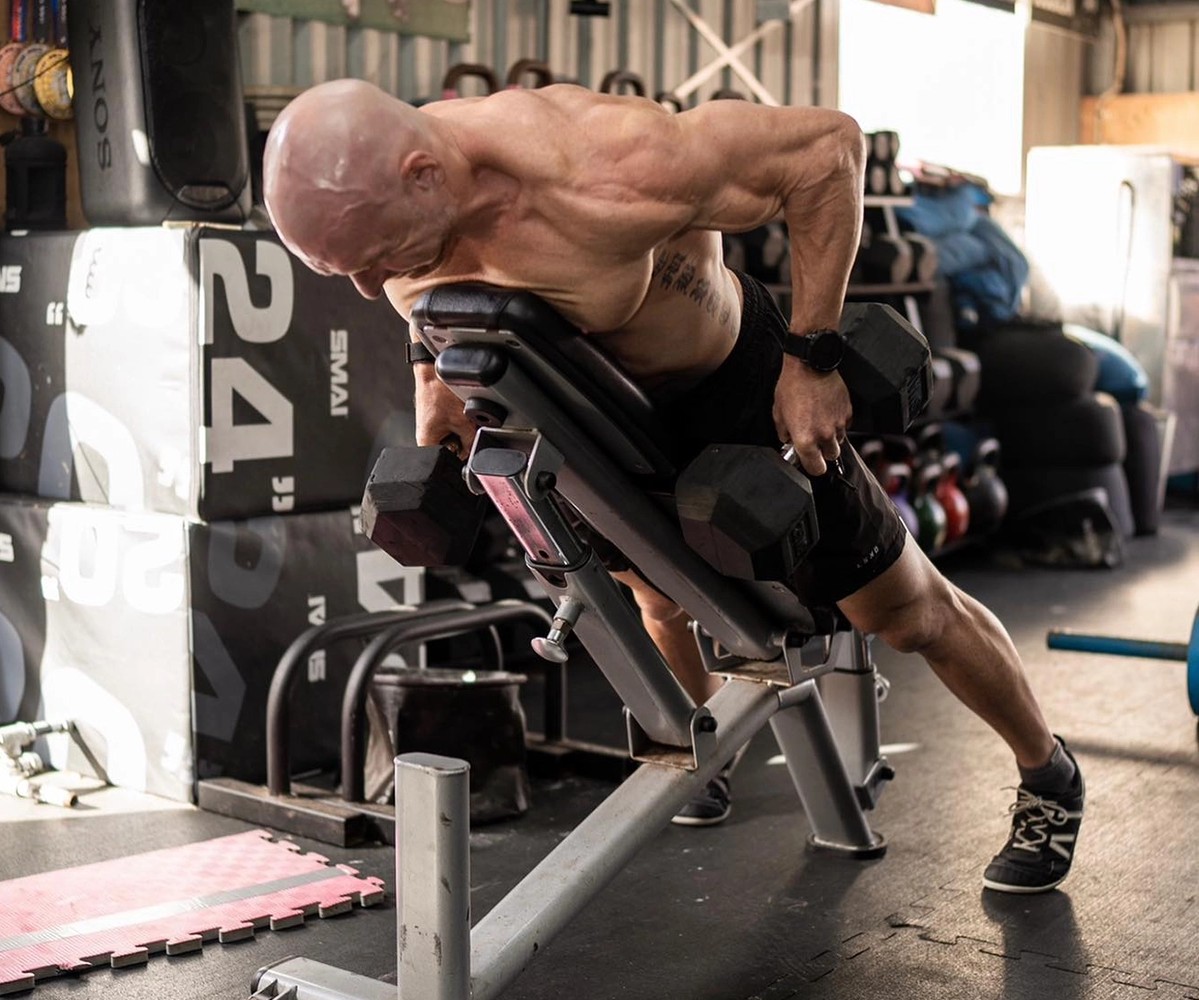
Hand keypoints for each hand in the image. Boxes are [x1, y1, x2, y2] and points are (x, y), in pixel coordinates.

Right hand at [414, 368, 476, 459]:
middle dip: (464, 440)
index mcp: (426, 443)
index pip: (447, 462)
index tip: (469, 448)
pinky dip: (458, 420)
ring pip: (454, 436)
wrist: (433, 369)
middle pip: (453, 450)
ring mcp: (431, 426)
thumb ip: (471, 440)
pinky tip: (458, 410)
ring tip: (460, 414)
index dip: (462, 458)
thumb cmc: (438, 391)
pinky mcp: (437, 417)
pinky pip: (452, 425)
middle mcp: (426, 436)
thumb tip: (477, 450)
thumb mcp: (462, 420)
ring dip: (462, 429)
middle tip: (465, 425)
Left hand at [772, 357, 852, 476]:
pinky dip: (838, 422)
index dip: (813, 466)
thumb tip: (788, 440)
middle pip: (831, 456)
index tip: (810, 462)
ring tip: (820, 422)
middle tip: (814, 440)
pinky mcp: (847, 412)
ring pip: (839, 441)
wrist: (810, 365)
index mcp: (805, 439)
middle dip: (823, 452)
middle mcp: (824, 434)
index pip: (816, 468)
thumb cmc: (792, 386)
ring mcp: (838, 423)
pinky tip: (828, 411)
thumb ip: (784, 433)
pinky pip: (845, 425)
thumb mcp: (778, 413)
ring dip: (831, 437)